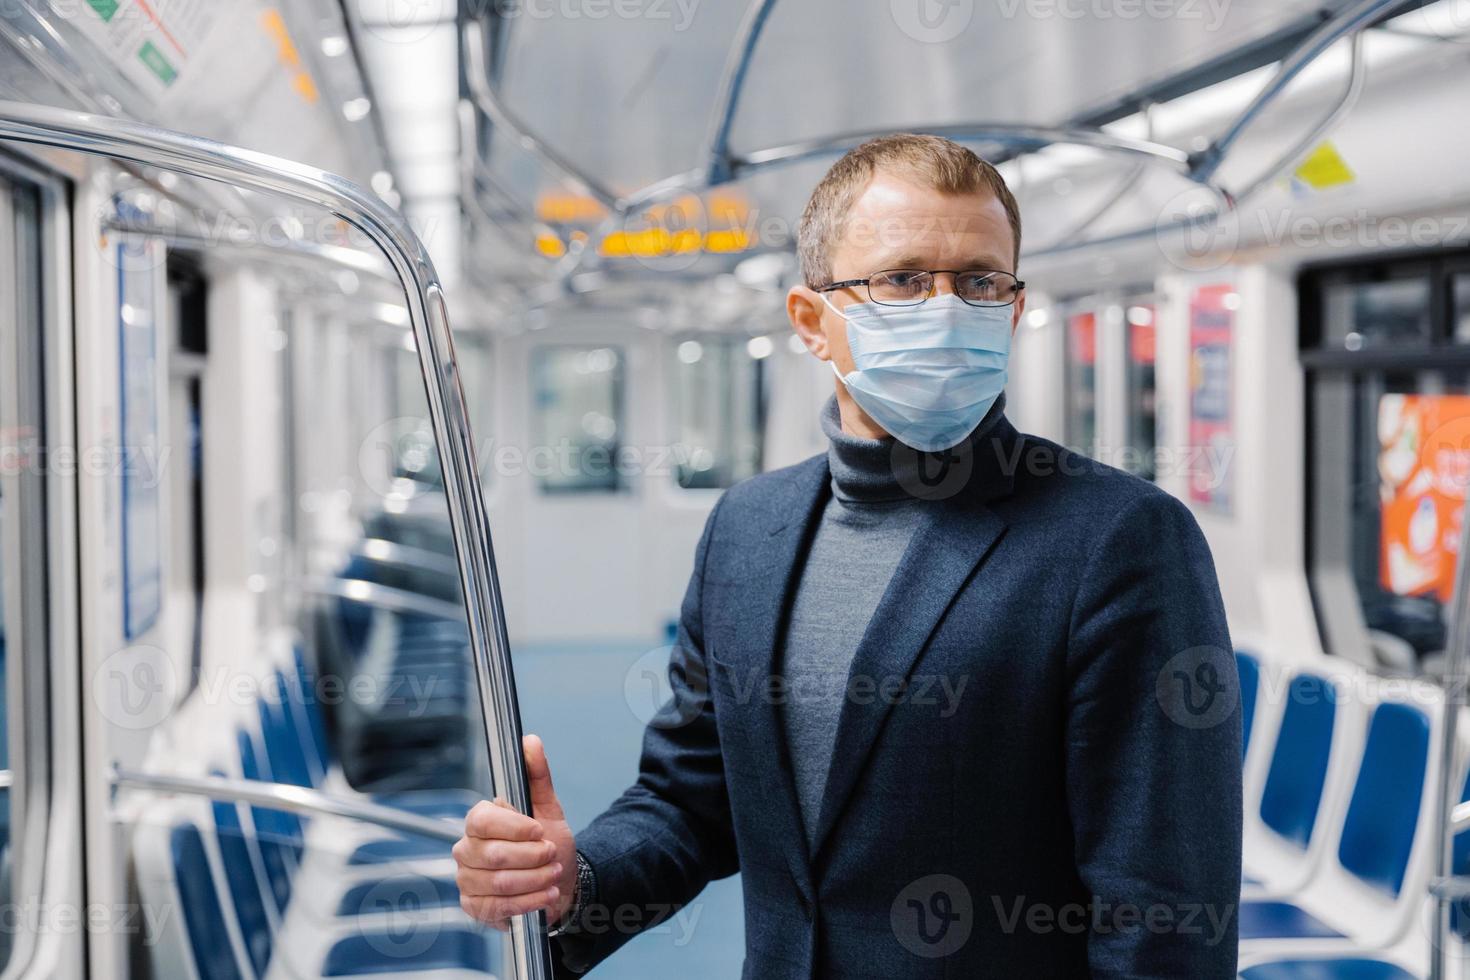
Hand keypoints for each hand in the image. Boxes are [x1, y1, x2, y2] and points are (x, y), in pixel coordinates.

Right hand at [455, 734, 578, 930]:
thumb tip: (530, 741)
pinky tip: (546, 896)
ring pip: (499, 883)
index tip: (540, 831)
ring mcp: (466, 879)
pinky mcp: (473, 906)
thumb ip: (537, 775)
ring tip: (554, 875)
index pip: (483, 820)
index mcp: (479, 820)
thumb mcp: (548, 807)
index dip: (515, 827)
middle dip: (532, 857)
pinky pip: (498, 907)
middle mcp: (465, 848)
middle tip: (552, 855)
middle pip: (494, 855)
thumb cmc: (546, 842)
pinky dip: (529, 902)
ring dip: (535, 880)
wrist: (556, 881)